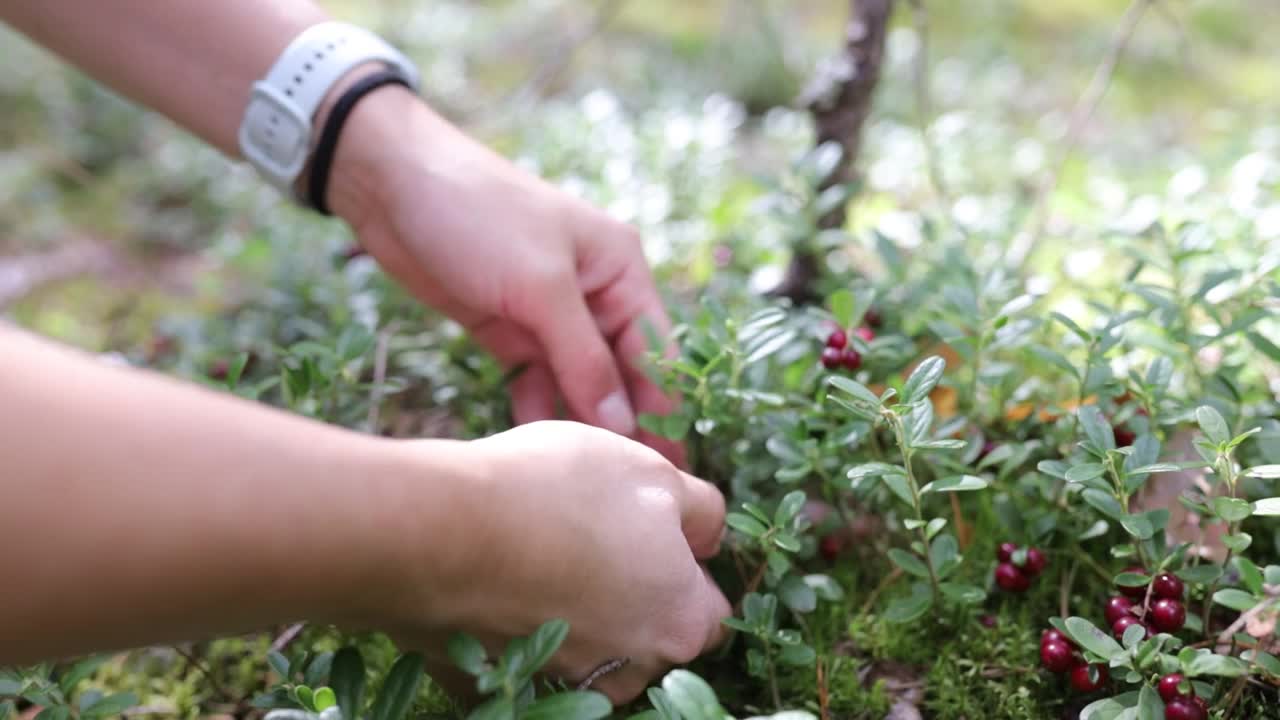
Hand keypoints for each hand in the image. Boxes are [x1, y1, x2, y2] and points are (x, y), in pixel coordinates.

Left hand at [328, 88, 683, 463]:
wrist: (392, 185)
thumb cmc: (481, 216)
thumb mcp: (540, 286)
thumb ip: (584, 357)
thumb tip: (623, 424)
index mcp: (619, 270)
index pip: (654, 350)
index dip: (664, 408)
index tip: (671, 467)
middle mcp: (593, 293)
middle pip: (620, 371)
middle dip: (628, 424)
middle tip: (637, 486)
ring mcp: (548, 313)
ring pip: (578, 381)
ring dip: (583, 423)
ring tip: (594, 477)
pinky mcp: (506, 328)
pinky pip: (534, 380)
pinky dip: (537, 409)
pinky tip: (542, 448)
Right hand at [375, 421, 728, 703]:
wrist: (442, 532)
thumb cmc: (556, 493)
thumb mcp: (649, 473)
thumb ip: (698, 510)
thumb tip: (707, 534)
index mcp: (683, 622)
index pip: (711, 611)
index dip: (685, 569)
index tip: (648, 535)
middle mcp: (635, 670)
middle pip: (652, 638)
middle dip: (633, 597)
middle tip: (590, 538)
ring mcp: (568, 686)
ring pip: (592, 652)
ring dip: (579, 616)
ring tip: (541, 555)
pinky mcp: (506, 688)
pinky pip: (527, 659)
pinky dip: (522, 629)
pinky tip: (503, 584)